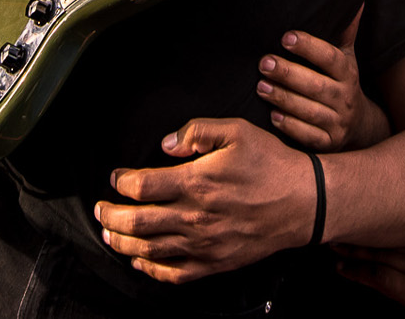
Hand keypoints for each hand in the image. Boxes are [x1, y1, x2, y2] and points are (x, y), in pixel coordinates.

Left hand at [96, 118, 314, 282]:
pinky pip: (175, 273)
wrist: (304, 202)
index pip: (143, 186)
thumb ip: (198, 132)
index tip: (117, 177)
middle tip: (100, 209)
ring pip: (150, 249)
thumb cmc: (271, 163)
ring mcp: (204, 244)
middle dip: (112, 215)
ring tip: (110, 234)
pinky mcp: (215, 262)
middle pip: (138, 221)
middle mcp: (196, 216)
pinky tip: (140, 262)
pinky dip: (151, 269)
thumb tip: (167, 144)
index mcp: (198, 182)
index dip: (122, 182)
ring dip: (123, 242)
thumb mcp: (238, 131)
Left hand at [258, 10, 388, 151]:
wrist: (360, 126)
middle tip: (263, 62)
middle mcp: (345, 98)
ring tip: (260, 87)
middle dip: (289, 74)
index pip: (331, 58)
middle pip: (317, 85)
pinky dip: (291, 127)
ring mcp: (338, 122)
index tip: (285, 37)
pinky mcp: (329, 143)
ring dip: (285, 99)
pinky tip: (273, 117)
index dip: (309, 47)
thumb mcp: (346, 57)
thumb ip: (345, 31)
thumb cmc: (342, 83)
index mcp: (348, 73)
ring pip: (311, 111)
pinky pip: (310, 137)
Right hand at [335, 246, 404, 318]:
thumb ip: (391, 306)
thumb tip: (370, 288)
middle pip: (383, 255)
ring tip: (349, 239)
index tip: (338, 269)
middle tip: (334, 244)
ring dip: (370, 243)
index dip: (356, 272)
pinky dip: (387, 244)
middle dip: (357, 250)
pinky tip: (376, 243)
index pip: (378, 276)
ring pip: (394, 247)